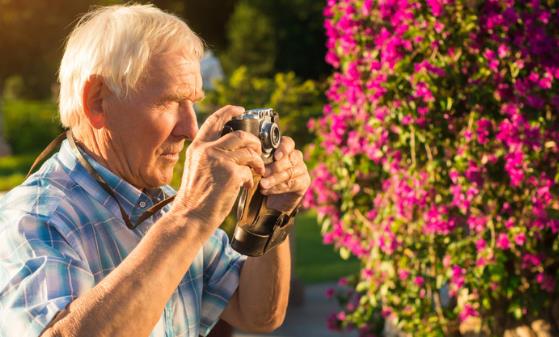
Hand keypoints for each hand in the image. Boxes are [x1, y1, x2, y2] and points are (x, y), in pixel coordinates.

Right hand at [172, 105, 264, 229]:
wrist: (190, 217)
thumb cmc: (194, 197)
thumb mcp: (195, 168)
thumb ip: (209, 155)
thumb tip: (231, 148)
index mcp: (197, 147)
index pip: (214, 120)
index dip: (229, 111)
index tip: (241, 110)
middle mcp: (207, 150)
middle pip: (240, 134)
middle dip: (254, 142)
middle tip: (259, 151)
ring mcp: (219, 161)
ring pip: (249, 151)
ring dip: (258, 160)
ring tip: (258, 170)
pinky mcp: (231, 174)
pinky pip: (249, 170)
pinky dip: (251, 178)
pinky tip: (246, 186)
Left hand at [259, 137, 310, 212]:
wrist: (272, 200)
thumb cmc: (264, 178)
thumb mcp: (260, 167)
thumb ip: (260, 160)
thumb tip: (253, 157)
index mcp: (285, 149)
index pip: (288, 143)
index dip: (283, 148)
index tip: (275, 156)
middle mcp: (296, 157)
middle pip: (290, 158)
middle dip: (275, 167)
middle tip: (263, 173)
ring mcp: (302, 169)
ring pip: (290, 172)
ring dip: (274, 179)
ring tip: (262, 184)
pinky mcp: (304, 182)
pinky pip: (293, 183)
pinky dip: (278, 188)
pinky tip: (267, 191)